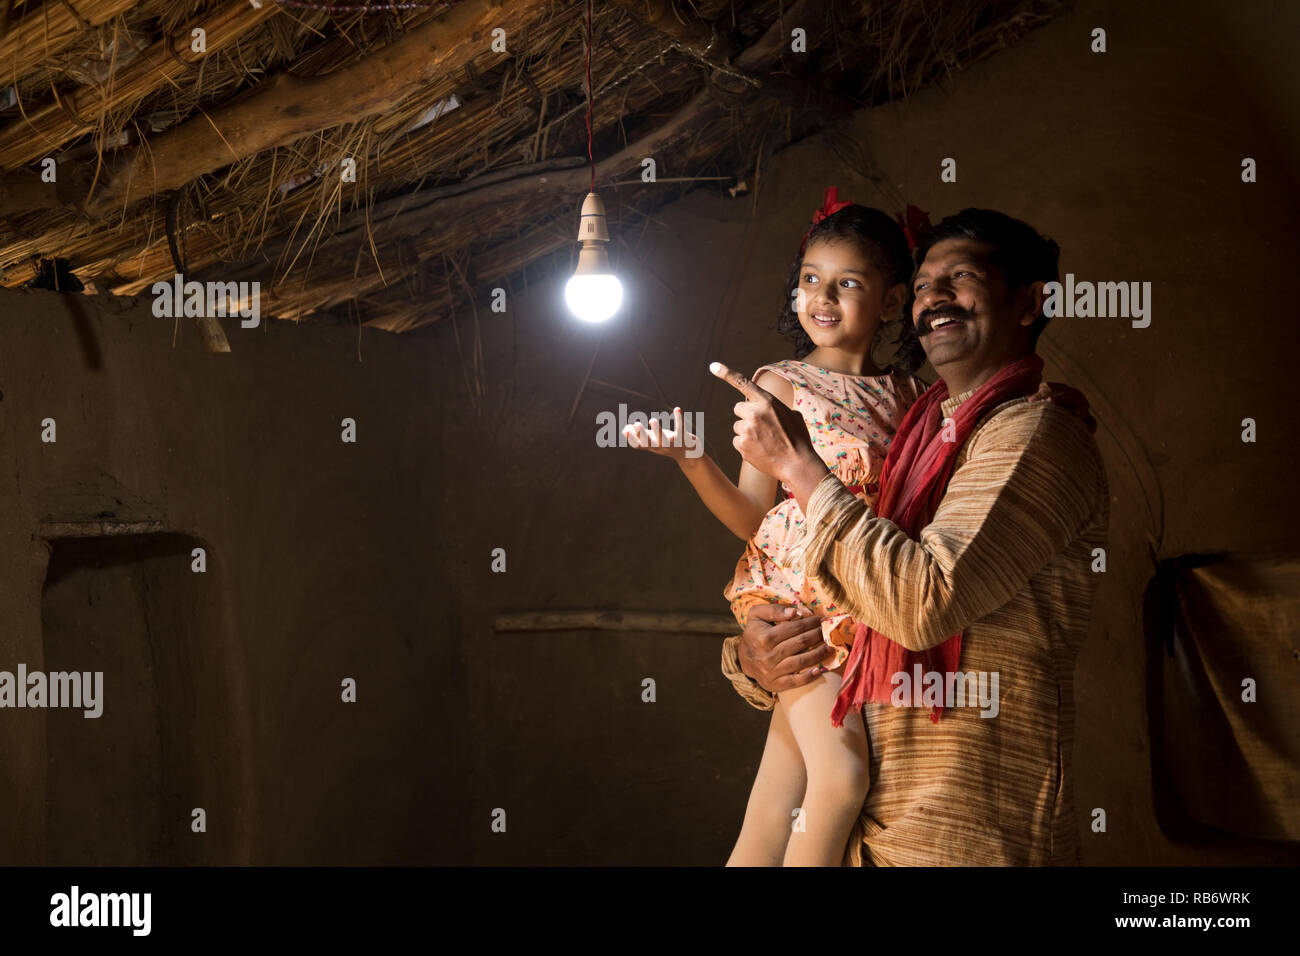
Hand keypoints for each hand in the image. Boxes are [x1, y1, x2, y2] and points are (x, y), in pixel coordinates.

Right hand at [623, 406, 696, 461]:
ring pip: (664, 439)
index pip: (640, 445)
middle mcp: (661, 447)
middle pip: (650, 443)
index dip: (632, 438)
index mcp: (652, 447)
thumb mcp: (652, 441)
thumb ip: (639, 436)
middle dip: (643, 434)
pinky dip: (679, 419)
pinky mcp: (684, 438)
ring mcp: (673, 443)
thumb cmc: (666, 445)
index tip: (625, 430)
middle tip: (636, 424)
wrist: (688, 454)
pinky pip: (681, 429)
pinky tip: (677, 409)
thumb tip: (624, 429)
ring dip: (658, 430)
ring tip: (652, 420)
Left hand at [709, 361, 821, 485]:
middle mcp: (754, 413)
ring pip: (737, 426)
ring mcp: (746, 429)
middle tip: (762, 427)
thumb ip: (775, 408)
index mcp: (768, 402)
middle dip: (746, 416)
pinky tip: (760, 450)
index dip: (726, 374)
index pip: (743, 383)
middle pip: (738, 409)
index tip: (713, 366)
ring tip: (764, 441)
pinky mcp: (741, 445)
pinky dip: (745, 446)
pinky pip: (737, 441)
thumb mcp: (792, 415)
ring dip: (747, 432)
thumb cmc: (798, 439)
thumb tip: (767, 408)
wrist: (797, 464)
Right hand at [737, 604, 832, 694]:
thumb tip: (795, 612)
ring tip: (830, 647)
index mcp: (764, 637)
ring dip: (819, 653)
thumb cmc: (755, 633)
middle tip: (828, 631)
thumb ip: (774, 610)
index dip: (810, 622)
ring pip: (801, 661)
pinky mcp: (775, 685)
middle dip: (817, 635)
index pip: (794, 628)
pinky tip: (820, 670)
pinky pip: (795, 682)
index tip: (820, 619)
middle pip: (800, 643)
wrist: (744, 659)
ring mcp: (772, 672)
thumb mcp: (757, 615)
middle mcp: (768, 656)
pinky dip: (809, 677)